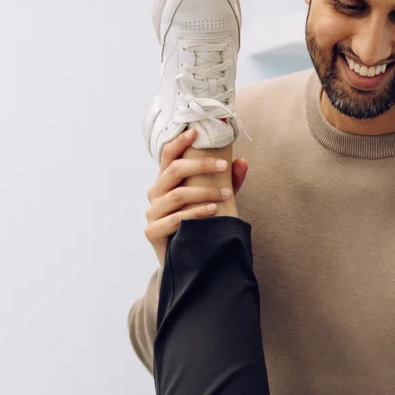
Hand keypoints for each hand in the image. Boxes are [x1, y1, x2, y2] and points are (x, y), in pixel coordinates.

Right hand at [145, 128, 249, 264]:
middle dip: (201, 165)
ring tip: (226, 194)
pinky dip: (196, 214)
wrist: (188, 262)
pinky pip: (175, 219)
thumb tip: (243, 161)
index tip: (196, 132)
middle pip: (174, 170)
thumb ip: (229, 182)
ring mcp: (152, 213)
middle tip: (223, 165)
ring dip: (204, 192)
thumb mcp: (217, 201)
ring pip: (177, 194)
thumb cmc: (200, 226)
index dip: (180, 141)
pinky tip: (213, 212)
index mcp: (165, 182)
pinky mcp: (152, 232)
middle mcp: (155, 194)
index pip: (167, 155)